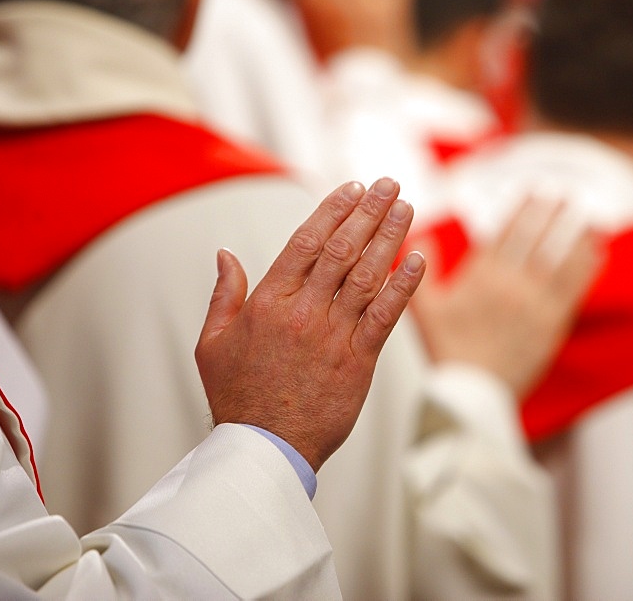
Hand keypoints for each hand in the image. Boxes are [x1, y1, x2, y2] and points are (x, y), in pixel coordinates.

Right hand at [195, 179, 425, 470]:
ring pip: (367, 275)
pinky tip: (419, 259)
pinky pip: (386, 316)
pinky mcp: (359, 362)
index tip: (354, 187)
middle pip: (342, 249)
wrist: (265, 449)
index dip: (333, 210)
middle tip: (389, 183)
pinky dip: (404, 285)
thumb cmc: (237, 397)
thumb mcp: (212, 343)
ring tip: (406, 207)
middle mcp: (304, 312)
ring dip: (390, 237)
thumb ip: (223, 294)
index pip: (306, 242)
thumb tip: (225, 253)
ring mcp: (333, 336)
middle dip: (368, 212)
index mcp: (268, 302)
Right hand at [410, 199, 601, 397]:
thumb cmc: (446, 351)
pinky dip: (586, 266)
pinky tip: (596, 252)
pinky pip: (573, 287)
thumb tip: (418, 236)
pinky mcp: (552, 324)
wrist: (471, 392)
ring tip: (588, 218)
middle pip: (536, 239)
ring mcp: (534, 303)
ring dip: (575, 235)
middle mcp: (510, 284)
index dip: (522, 209)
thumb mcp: (425, 309)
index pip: (506, 233)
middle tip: (563, 195)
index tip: (534, 192)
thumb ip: (423, 270)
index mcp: (480, 276)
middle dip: (550, 214)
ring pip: (560, 259)